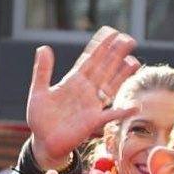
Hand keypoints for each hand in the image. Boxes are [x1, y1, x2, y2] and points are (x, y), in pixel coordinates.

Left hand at [25, 27, 140, 170]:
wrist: (44, 142)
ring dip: (122, 74)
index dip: (101, 46)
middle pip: (104, 68)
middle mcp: (86, 90)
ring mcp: (92, 105)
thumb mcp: (38, 92)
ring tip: (134, 61)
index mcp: (73, 81)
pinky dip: (122, 111)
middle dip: (116, 54)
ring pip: (111, 85)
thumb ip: (42, 71)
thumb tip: (43, 48)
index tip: (112, 32)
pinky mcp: (93, 121)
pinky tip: (134, 106)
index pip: (90, 59)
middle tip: (129, 39)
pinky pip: (110, 115)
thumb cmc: (41, 118)